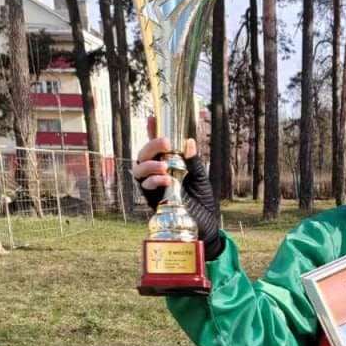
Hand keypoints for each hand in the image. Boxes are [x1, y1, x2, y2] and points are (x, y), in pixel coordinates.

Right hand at [132, 136, 223, 258]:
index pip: (156, 147)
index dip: (151, 132)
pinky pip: (145, 189)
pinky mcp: (154, 202)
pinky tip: (164, 179)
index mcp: (168, 166)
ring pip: (138, 171)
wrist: (206, 226)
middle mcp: (157, 175)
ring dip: (148, 165)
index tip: (152, 118)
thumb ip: (193, 162)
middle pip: (142, 156)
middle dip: (150, 146)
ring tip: (163, 165)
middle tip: (165, 143)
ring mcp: (154, 189)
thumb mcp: (200, 178)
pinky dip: (153, 181)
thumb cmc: (203, 202)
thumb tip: (189, 141)